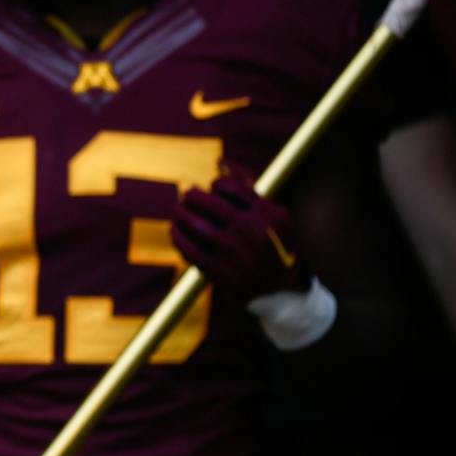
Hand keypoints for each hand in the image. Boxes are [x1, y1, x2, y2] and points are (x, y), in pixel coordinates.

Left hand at [171, 164, 302, 301]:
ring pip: (195, 224)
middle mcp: (251, 232)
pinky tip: (175, 231)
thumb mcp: (277, 217)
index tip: (213, 187)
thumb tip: (220, 163)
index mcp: (268, 215)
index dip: (217, 185)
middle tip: (187, 193)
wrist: (280, 293)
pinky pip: (189, 249)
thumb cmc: (276, 247)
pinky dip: (178, 237)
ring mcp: (233, 253)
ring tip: (178, 210)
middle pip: (209, 204)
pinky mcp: (218, 271)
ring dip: (181, 213)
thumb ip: (251, 187)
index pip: (231, 189)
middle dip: (193, 195)